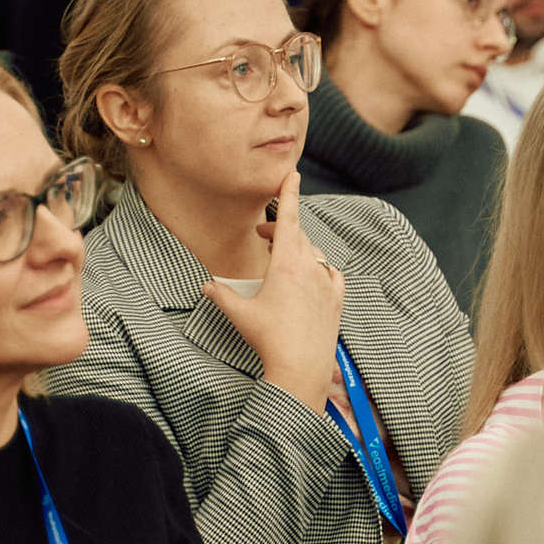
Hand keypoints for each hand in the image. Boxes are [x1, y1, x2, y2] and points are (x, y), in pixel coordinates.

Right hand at [202, 174, 342, 412]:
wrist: (301, 368)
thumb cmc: (269, 339)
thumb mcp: (240, 315)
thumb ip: (221, 295)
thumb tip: (206, 285)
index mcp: (286, 265)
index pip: (288, 219)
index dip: (288, 194)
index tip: (291, 174)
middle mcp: (310, 268)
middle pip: (297, 236)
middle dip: (280, 230)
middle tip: (263, 235)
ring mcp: (326, 283)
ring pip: (313, 254)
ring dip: (298, 250)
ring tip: (282, 261)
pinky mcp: (337, 299)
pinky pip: (331, 273)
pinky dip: (320, 269)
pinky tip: (312, 276)